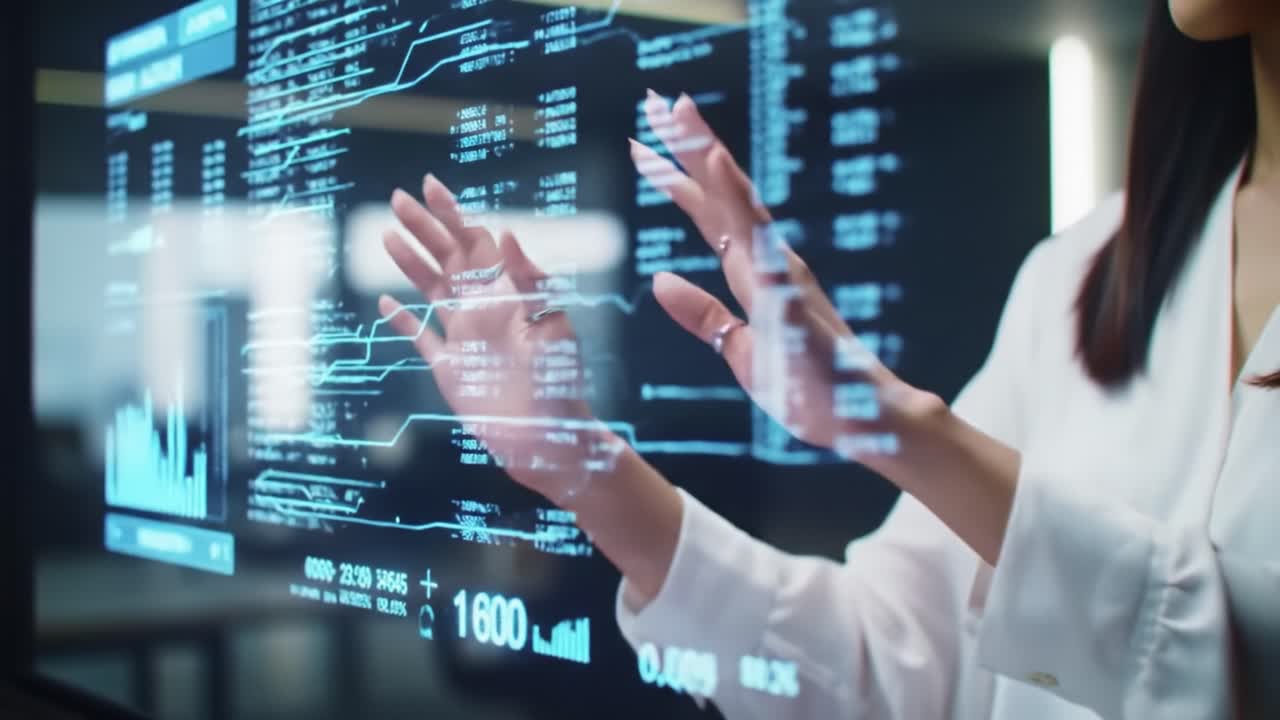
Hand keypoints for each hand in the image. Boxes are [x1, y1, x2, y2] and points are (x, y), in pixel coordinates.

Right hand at [378, 175, 622, 502]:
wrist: (550, 438)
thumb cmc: (561, 383)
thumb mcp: (553, 325)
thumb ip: (530, 279)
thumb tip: (507, 232)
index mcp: (506, 293)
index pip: (475, 242)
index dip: (452, 213)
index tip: (429, 186)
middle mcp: (483, 308)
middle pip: (447, 257)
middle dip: (423, 227)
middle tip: (397, 197)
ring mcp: (464, 337)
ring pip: (431, 289)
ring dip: (410, 262)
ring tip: (387, 235)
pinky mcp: (450, 368)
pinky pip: (422, 337)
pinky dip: (403, 321)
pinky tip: (388, 302)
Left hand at [633, 91, 908, 461]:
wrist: (864, 422)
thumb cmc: (809, 390)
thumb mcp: (738, 352)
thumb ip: (703, 316)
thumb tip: (659, 280)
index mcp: (755, 276)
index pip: (709, 217)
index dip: (678, 178)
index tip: (645, 141)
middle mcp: (769, 264)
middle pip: (722, 195)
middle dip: (689, 147)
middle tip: (658, 101)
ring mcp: (782, 277)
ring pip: (739, 206)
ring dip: (709, 159)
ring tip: (681, 116)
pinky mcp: (790, 298)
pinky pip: (757, 240)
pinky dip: (736, 202)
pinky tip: (716, 168)